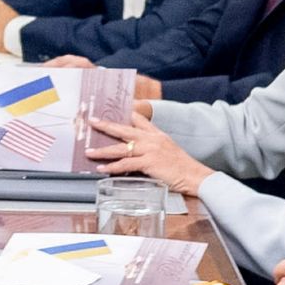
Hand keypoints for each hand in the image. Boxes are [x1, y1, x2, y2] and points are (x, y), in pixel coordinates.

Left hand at [81, 111, 208, 197]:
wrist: (195, 176)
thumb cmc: (182, 166)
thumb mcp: (167, 150)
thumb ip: (152, 147)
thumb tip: (134, 151)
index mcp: (156, 134)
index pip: (138, 119)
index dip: (123, 113)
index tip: (110, 109)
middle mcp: (152, 139)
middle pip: (124, 129)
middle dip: (106, 125)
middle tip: (91, 121)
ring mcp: (150, 150)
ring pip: (121, 147)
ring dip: (102, 150)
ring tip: (89, 152)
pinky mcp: (150, 162)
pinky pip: (126, 164)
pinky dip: (113, 167)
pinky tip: (102, 168)